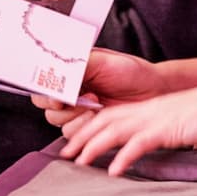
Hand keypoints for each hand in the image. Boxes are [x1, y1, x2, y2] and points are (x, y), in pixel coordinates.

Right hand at [30, 48, 171, 128]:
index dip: (46, 92)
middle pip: (46, 105)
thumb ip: (76, 65)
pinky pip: (72, 134)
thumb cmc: (131, 71)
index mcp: (69, 72)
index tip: (58, 96)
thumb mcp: (101, 61)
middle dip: (63, 105)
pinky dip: (83, 127)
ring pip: (58, 121)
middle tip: (84, 99)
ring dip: (76, 116)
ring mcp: (78, 111)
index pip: (42, 82)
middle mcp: (70, 92)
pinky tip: (99, 116)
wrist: (153, 91)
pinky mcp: (88, 128)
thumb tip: (56, 70)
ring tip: (96, 105)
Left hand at [58, 72, 196, 174]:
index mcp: (149, 108)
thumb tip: (154, 145)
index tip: (74, 141)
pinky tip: (114, 170)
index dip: (89, 127)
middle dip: (81, 136)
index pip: (110, 115)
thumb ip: (164, 131)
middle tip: (65, 152)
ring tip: (79, 161)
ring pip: (114, 130)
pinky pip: (139, 143)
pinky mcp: (166, 128)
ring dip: (94, 146)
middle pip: (104, 120)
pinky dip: (123, 157)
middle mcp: (147, 110)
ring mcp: (155, 118)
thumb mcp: (180, 121)